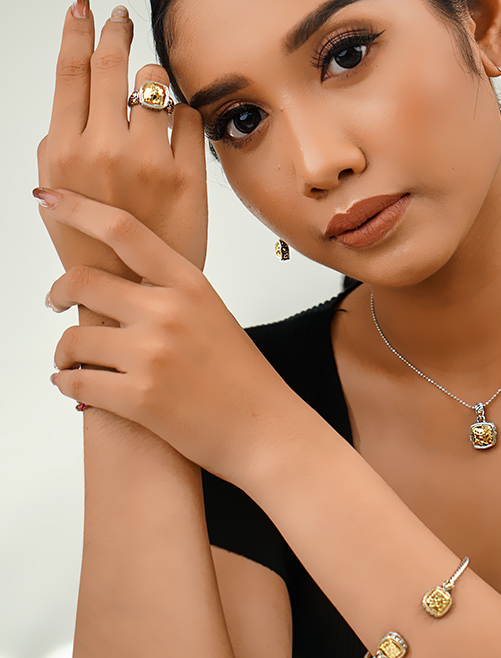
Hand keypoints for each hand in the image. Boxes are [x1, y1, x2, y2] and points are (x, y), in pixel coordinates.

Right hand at [38, 3, 206, 288]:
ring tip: (151, 90)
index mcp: (65, 150)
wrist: (132, 286)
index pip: (70, 70)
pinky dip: (183, 115)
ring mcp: (150, 160)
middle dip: (118, 34)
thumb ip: (60, 144)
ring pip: (156, 85)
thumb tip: (74, 97)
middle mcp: (106, 149)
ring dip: (153, 80)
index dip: (78, 31)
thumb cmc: (92, 244)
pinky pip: (190, 119)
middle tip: (123, 22)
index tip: (84, 10)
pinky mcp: (189, 175)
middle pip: (113, 65)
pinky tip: (177, 128)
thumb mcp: (57, 194)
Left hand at [41, 188, 295, 483]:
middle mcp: (168, 312)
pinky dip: (66, 383)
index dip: (78, 209)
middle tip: (56, 302)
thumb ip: (169, 296)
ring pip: (72, 338)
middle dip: (57, 293)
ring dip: (64, 352)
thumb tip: (117, 288)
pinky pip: (74, 381)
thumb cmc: (244, 379)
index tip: (50, 200)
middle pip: (82, 281)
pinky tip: (76, 385)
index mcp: (190, 285)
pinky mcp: (138, 397)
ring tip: (72, 361)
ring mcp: (152, 354)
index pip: (123, 230)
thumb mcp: (213, 317)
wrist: (267, 430)